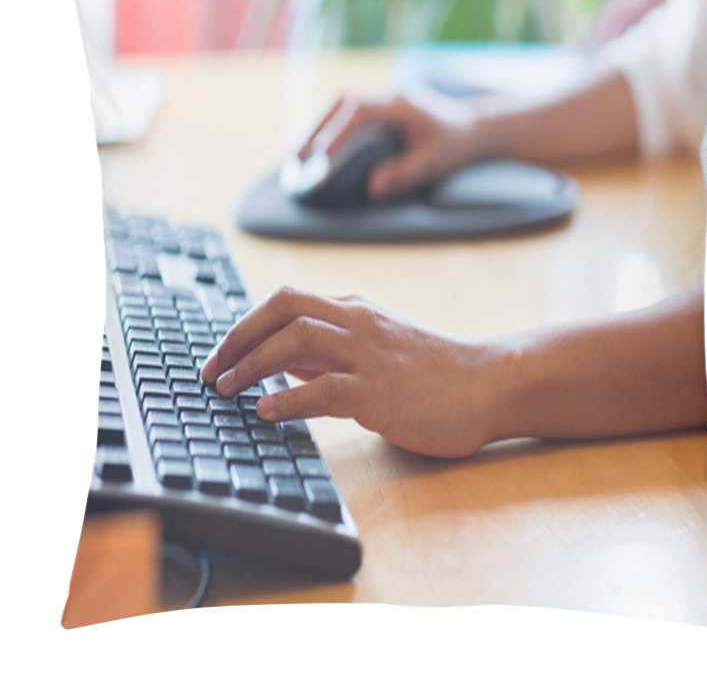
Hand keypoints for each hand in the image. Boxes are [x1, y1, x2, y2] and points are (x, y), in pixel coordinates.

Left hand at [201, 285, 500, 457]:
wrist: (488, 383)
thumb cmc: (433, 371)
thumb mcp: (378, 347)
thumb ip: (331, 351)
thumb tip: (281, 363)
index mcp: (355, 310)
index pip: (286, 301)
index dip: (245, 324)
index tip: (221, 353)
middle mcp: (358, 323)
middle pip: (283, 310)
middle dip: (238, 338)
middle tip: (211, 371)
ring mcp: (370, 355)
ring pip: (298, 340)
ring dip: (253, 363)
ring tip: (227, 389)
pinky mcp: (382, 393)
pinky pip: (326, 389)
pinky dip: (289, 398)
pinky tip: (266, 411)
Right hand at [298, 91, 477, 202]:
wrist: (473, 128)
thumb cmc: (454, 145)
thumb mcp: (434, 162)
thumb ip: (405, 174)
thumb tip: (373, 189)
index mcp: (400, 104)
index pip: (359, 112)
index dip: (336, 132)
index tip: (319, 156)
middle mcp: (387, 97)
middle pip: (340, 103)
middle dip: (314, 129)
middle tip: (294, 157)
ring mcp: (381, 101)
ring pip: (339, 107)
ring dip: (316, 129)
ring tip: (296, 156)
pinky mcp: (379, 111)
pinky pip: (346, 115)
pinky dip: (328, 130)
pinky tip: (315, 152)